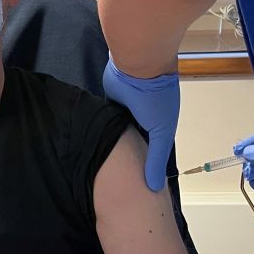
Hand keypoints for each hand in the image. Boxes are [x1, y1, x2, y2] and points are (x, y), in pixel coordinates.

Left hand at [102, 56, 179, 190]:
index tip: (135, 184)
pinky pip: (105, 117)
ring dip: (111, 140)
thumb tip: (154, 186)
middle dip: (125, 155)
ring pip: (117, 130)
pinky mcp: (110, 100)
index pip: (150, 151)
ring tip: (98, 163)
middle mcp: (142, 119)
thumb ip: (155, 159)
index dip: (143, 166)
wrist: (138, 66)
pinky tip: (92, 140)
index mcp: (158, 127)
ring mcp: (126, 110)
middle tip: (113, 178)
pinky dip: (101, 126)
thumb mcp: (161, 133)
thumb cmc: (155, 98)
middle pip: (132, 142)